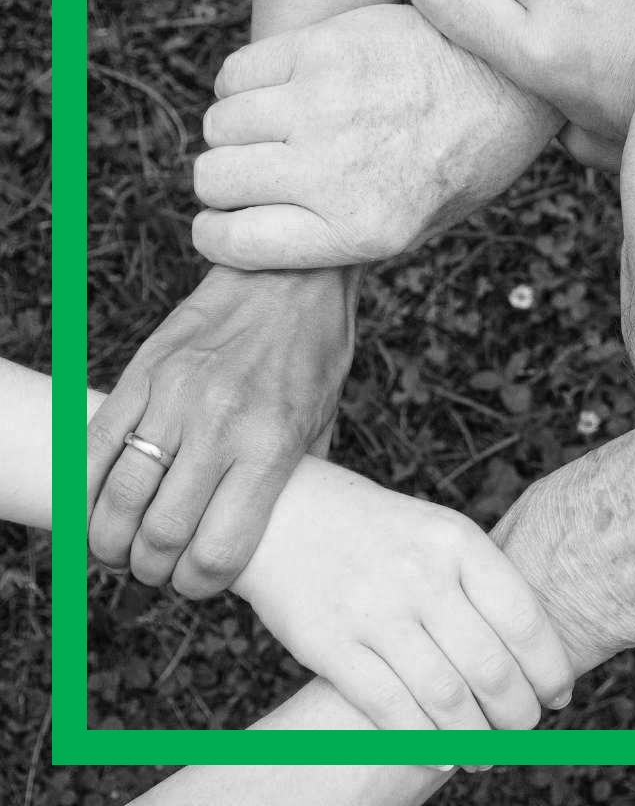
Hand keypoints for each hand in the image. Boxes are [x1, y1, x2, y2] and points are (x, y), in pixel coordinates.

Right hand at [87, 265, 358, 597]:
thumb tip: (273, 531)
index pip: (218, 550)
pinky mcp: (143, 373)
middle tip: (156, 568)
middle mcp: (220, 427)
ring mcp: (175, 398)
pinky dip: (85, 489)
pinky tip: (96, 505)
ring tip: (121, 545)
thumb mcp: (323, 422)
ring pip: (117, 498)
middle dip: (152, 569)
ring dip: (110, 539)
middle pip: (160, 534)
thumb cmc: (314, 353)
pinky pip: (94, 447)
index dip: (199, 584)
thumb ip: (295, 481)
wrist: (289, 276)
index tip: (196, 582)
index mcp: (271, 447)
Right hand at [191, 4, 560, 269]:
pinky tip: (279, 92)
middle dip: (225, 184)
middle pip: (214, 179)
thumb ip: (338, 238)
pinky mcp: (322, 48)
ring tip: (274, 131)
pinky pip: (236, 73)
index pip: (232, 242)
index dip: (217, 235)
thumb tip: (260, 236)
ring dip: (235, 133)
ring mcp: (323, 105)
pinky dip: (242, 87)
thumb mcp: (416, 228)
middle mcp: (334, 171)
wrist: (507, 82)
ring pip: (219, 124)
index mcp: (360, 230)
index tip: (225, 224)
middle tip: (257, 174)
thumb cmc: (463, 161)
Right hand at [233, 459, 574, 730]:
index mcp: (457, 540)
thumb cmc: (377, 530)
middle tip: (523, 730)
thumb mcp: (436, 530)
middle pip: (491, 669)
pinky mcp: (330, 644)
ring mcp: (374, 610)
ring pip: (447, 700)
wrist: (285, 511)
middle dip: (518, 716)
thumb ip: (480, 583)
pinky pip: (391, 711)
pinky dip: (424, 744)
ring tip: (486, 753)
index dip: (549, 669)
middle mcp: (421, 573)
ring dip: (476, 741)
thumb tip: (535, 656)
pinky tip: (440, 753)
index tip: (557, 694)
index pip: (523, 620)